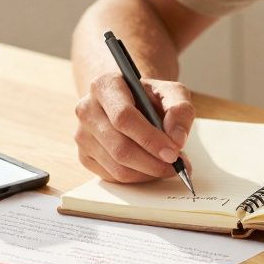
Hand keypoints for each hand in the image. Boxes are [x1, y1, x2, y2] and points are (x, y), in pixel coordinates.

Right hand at [74, 73, 194, 182]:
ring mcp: (82, 135)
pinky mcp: (84, 155)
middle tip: (177, 166)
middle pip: (120, 147)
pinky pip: (113, 177)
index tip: (173, 152)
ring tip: (167, 166)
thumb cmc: (150, 97)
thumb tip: (177, 139)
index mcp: (105, 86)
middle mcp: (87, 109)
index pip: (124, 118)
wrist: (131, 102)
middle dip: (153, 162)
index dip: (150, 139)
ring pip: (117, 167)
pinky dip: (138, 177)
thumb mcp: (172, 92)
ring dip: (148, 173)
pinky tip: (150, 167)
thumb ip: (180, 110)